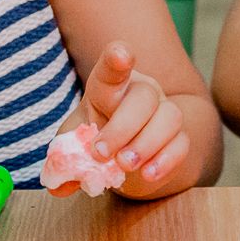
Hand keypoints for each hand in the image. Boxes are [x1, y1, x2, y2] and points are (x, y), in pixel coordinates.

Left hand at [54, 41, 189, 196]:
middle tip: (100, 154)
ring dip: (145, 144)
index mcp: (110, 87)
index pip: (113, 68)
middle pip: (144, 97)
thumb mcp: (74, 145)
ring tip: (124, 166)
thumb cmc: (97, 139)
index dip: (117, 59)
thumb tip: (57, 185)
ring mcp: (164, 112)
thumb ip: (64, 159)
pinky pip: (182, 143)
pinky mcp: (180, 138)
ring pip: (169, 117)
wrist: (125, 158)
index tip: (120, 56)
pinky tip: (147, 174)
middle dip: (122, 128)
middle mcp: (142, 92)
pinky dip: (165, 160)